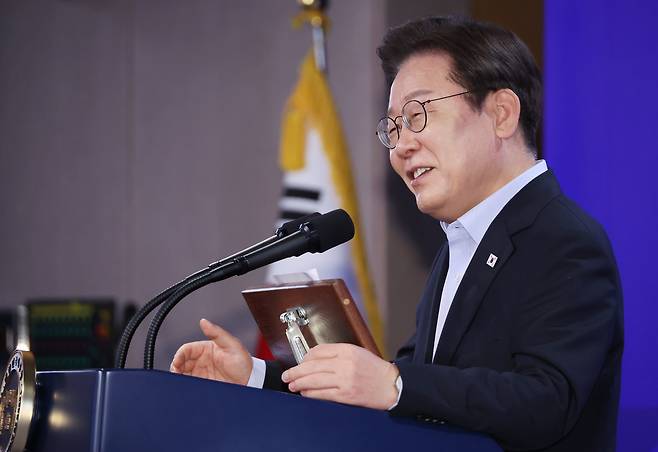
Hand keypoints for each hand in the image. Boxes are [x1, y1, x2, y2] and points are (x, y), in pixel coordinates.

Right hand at [170, 318, 252, 384]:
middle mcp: (202, 360)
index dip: (180, 355)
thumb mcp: (232, 345)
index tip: (177, 362)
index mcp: (206, 349)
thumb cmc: (243, 362)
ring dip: (179, 376)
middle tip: (176, 373)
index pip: (187, 349)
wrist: (251, 382)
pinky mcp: (204, 384)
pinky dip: (184, 385)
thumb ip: (217, 333)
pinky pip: (190, 384)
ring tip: (179, 381)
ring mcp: (202, 373)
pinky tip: (184, 387)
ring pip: (184, 373)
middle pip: (182, 362)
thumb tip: (203, 321)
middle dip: (176, 366)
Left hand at [281, 343, 398, 409]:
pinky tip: (305, 393)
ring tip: (292, 384)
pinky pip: (322, 394)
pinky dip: (310, 394)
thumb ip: (337, 353)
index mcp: (347, 350)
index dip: (305, 357)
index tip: (300, 362)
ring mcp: (345, 380)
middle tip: (287, 375)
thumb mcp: (357, 352)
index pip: (318, 351)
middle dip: (296, 371)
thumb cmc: (374, 370)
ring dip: (299, 383)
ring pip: (314, 380)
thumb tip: (314, 359)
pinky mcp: (346, 395)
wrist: (391, 385)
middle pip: (312, 366)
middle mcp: (345, 364)